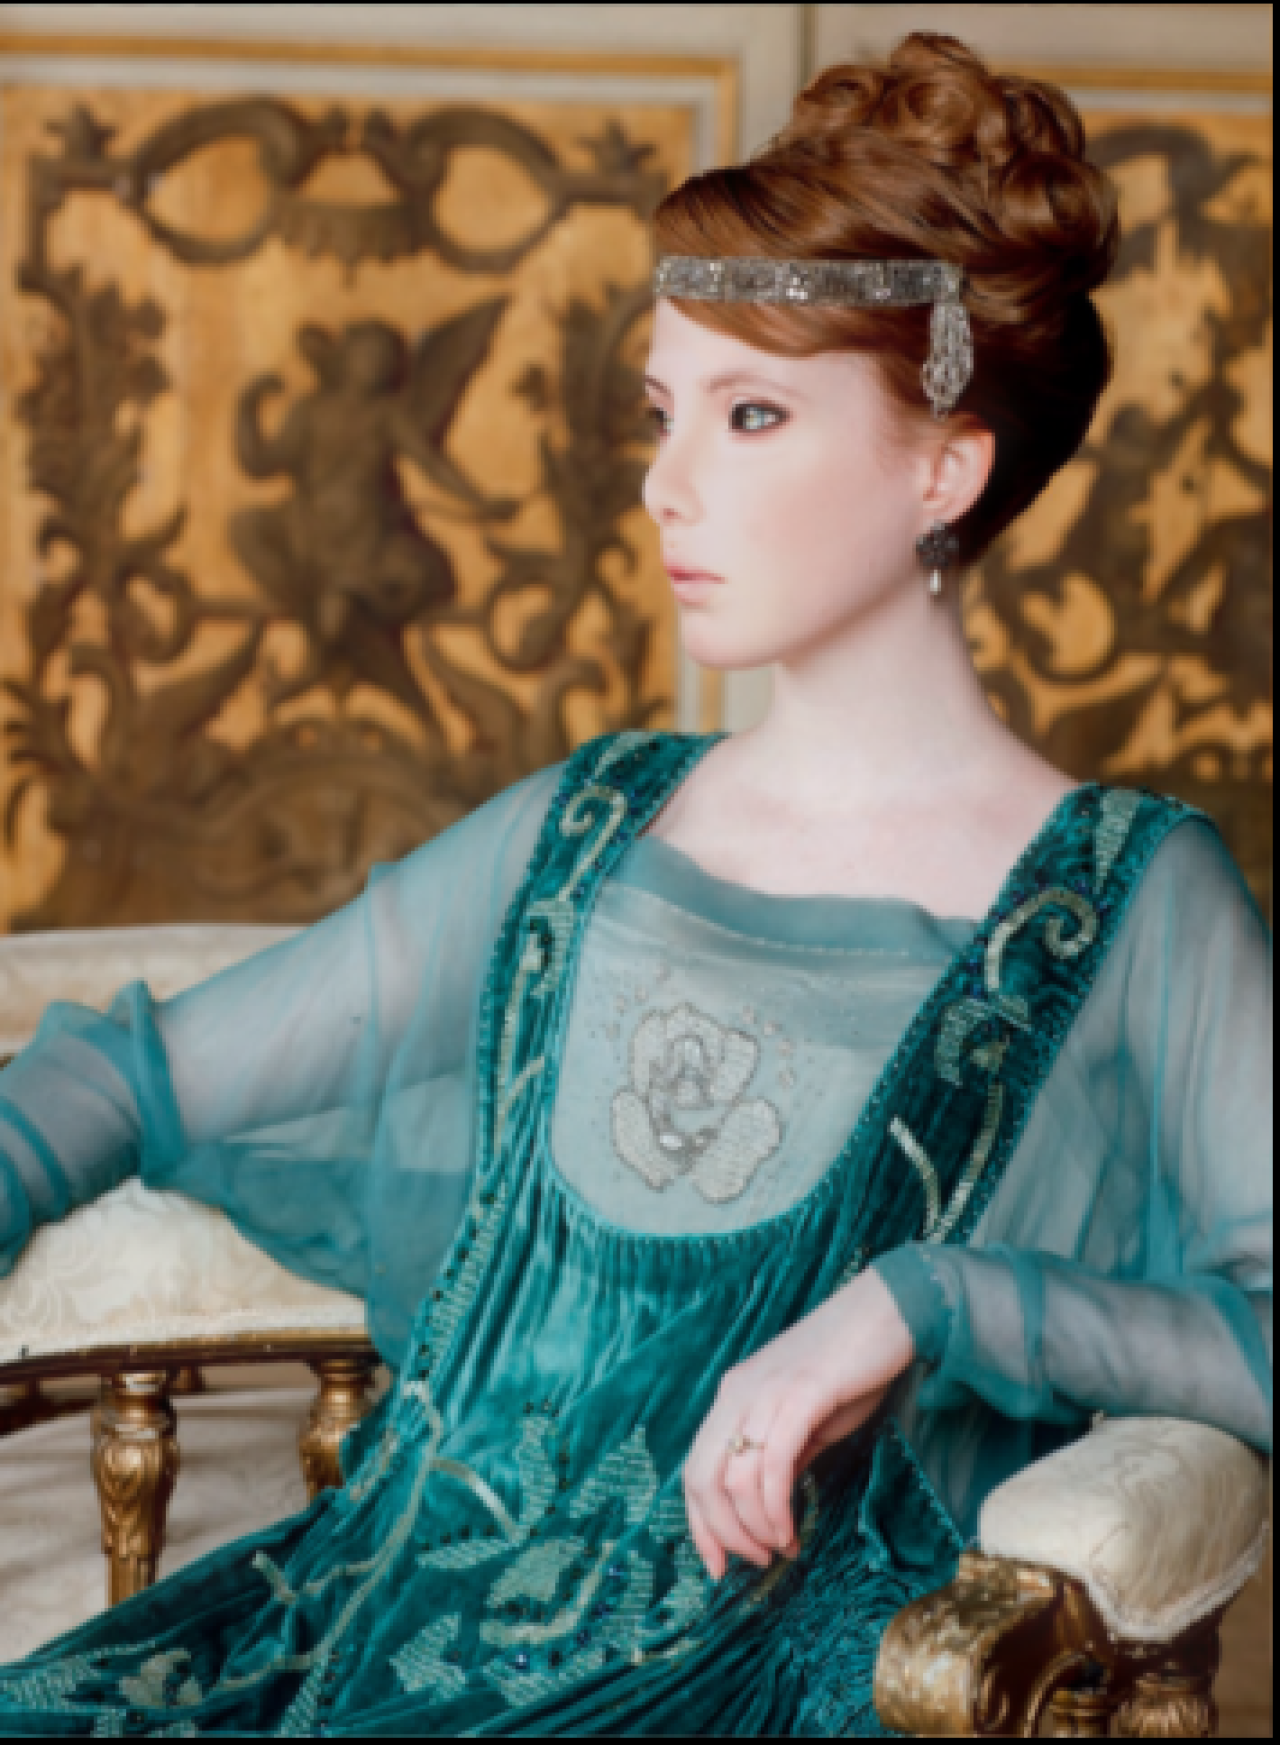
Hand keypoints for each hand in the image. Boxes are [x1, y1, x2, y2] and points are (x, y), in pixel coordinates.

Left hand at [682, 1268, 914, 1580]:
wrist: (888, 1314)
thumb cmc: (852, 1367)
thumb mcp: (806, 1419)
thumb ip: (783, 1455)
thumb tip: (769, 1505)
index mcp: (733, 1396)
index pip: (695, 1470)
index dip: (700, 1524)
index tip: (716, 1567)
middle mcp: (737, 1393)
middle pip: (703, 1478)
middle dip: (722, 1534)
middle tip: (753, 1562)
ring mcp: (765, 1392)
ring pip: (735, 1478)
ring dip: (755, 1528)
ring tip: (782, 1547)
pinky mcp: (798, 1395)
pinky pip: (773, 1464)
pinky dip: (775, 1508)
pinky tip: (790, 1530)